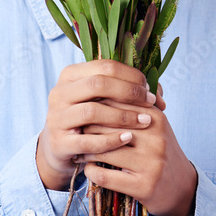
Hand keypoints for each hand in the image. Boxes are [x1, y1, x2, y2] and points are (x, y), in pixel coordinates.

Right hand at [36, 59, 164, 190]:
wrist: (61, 149)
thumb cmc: (89, 120)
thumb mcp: (102, 100)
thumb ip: (127, 91)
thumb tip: (158, 93)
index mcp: (70, 75)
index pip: (105, 66)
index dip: (132, 76)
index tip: (150, 89)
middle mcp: (59, 93)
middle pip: (98, 84)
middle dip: (129, 92)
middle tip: (150, 103)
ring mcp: (57, 118)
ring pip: (92, 111)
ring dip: (124, 116)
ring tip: (145, 121)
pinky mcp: (60, 143)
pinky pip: (89, 141)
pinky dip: (112, 139)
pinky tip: (129, 138)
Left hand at [75, 96, 197, 215]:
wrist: (181, 187)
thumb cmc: (159, 150)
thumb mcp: (153, 124)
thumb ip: (132, 105)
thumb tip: (101, 82)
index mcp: (155, 118)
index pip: (115, 103)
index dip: (94, 106)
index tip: (81, 110)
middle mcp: (155, 139)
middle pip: (107, 126)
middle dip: (86, 129)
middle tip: (75, 132)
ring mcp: (151, 163)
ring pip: (104, 151)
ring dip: (86, 151)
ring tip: (79, 151)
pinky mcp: (144, 186)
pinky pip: (105, 176)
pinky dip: (91, 172)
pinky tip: (89, 169)